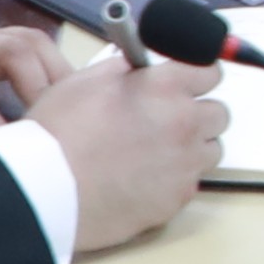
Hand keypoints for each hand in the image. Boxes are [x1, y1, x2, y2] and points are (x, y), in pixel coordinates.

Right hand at [21, 46, 225, 250]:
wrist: (44, 189)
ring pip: (211, 149)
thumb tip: (146, 66)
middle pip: (218, 113)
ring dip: (192, 147)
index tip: (186, 84)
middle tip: (168, 120)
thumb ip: (127, 69)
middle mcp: (184, 122)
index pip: (210, 70)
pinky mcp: (178, 198)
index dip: (196, 77)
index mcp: (164, 87)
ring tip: (155, 152)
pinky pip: (191, 182)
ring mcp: (185, 163)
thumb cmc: (57, 133)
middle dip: (197, 113)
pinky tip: (144, 178)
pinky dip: (175, 178)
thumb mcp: (86, 81)